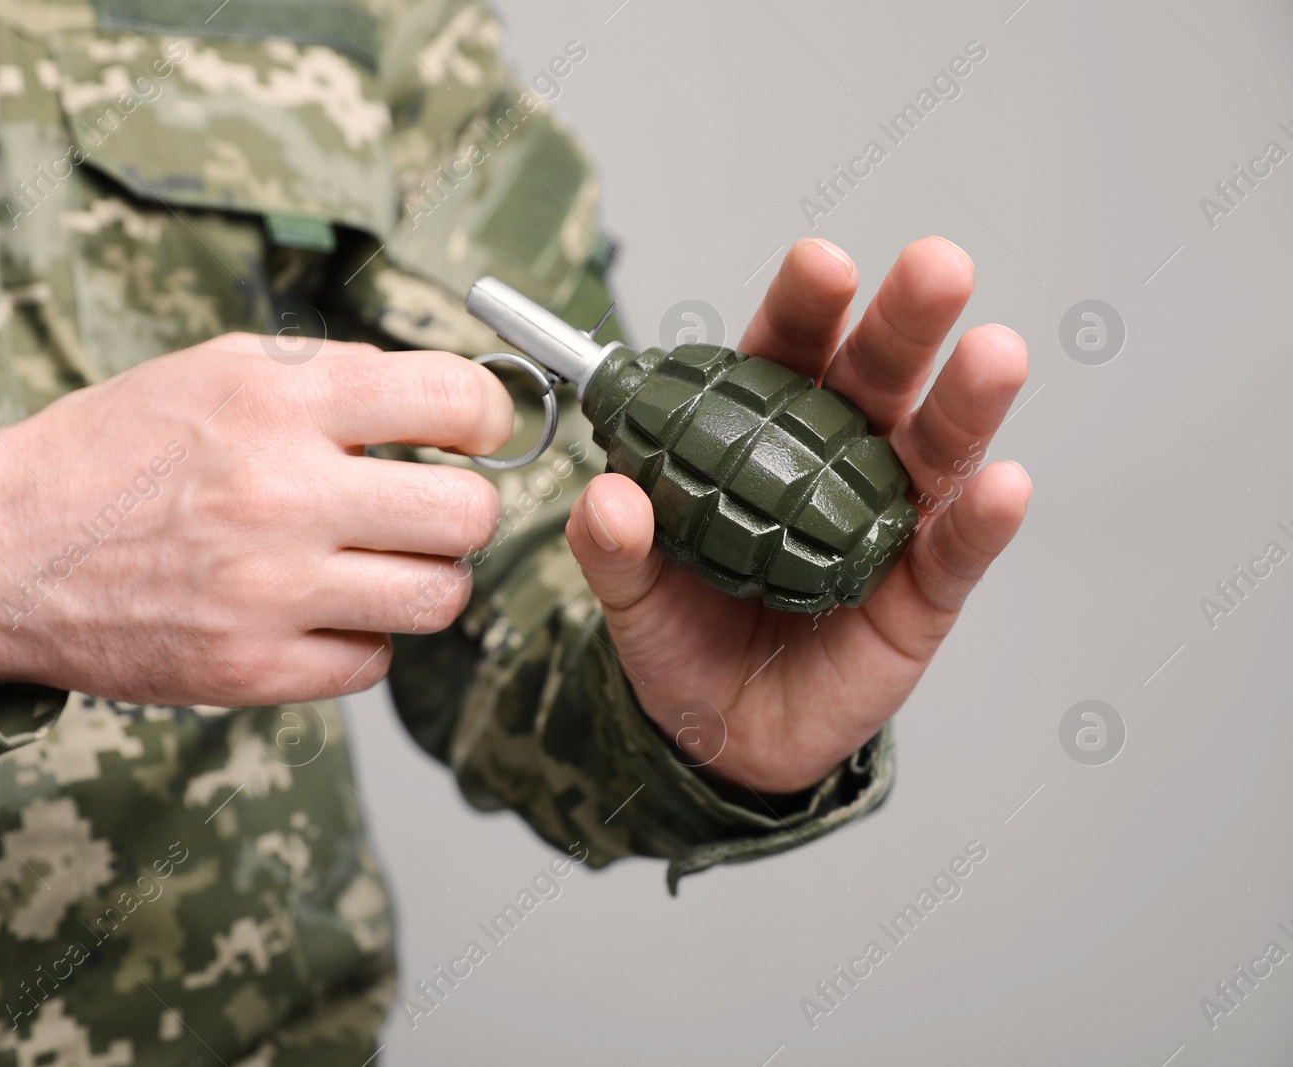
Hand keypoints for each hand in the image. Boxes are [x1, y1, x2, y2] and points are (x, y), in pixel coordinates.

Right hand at [0, 334, 509, 706]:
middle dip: (463, 508)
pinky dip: (361, 638)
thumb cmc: (115, 452)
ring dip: (424, 579)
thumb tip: (447, 406)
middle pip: (468, 516)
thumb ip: (334, 382)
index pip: (452, 400)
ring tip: (379, 561)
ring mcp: (270, 594)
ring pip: (438, 598)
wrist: (1, 553)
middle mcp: (282, 496)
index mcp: (279, 404)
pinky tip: (318, 610)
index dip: (486, 417)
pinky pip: (375, 662)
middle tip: (428, 507)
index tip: (474, 433)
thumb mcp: (219, 372)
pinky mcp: (251, 671)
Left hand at [565, 237, 1031, 793]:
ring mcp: (888, 523)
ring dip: (966, 402)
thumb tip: (604, 499)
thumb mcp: (633, 594)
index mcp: (762, 437)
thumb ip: (614, 547)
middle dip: (905, 324)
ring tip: (993, 355)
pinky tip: (1002, 486)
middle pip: (876, 380)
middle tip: (935, 268)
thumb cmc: (684, 637)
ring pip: (935, 451)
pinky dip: (981, 521)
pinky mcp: (924, 594)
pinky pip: (958, 553)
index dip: (804, 309)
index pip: (785, 355)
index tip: (821, 265)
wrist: (724, 733)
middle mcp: (836, 463)